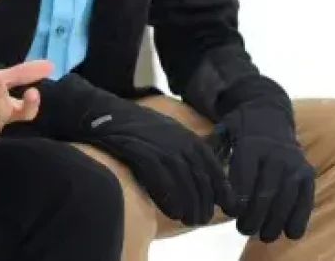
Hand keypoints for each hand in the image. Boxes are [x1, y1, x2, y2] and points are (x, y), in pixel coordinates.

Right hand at [59, 79, 230, 226]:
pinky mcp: (144, 155)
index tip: (227, 207)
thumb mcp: (169, 133)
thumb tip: (203, 178)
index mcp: (190, 138)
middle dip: (204, 203)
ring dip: (190, 205)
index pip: (215, 169)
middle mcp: (181, 143)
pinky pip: (163, 183)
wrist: (107, 115)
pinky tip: (172, 212)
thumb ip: (187, 152)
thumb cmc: (138, 128)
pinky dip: (170, 200)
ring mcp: (163, 149)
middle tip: (201, 219)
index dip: (223, 191)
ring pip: (185, 184)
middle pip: (202, 180)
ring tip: (188, 219)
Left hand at [219, 104, 314, 241]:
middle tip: (243, 229)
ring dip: (275, 221)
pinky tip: (290, 233)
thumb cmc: (239, 130)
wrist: (270, 114)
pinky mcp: (307, 173)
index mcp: (251, 145)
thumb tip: (196, 176)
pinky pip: (305, 199)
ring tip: (263, 236)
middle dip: (254, 216)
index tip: (230, 212)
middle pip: (265, 192)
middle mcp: (275, 154)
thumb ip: (211, 154)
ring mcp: (294, 164)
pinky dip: (299, 217)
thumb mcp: (222, 133)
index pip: (243, 177)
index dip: (236, 199)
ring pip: (286, 199)